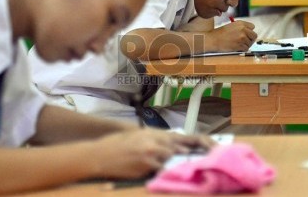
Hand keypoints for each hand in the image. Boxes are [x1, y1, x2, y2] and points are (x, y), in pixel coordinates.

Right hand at [87, 129, 214, 178]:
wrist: (99, 155)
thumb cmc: (116, 144)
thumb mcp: (136, 135)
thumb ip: (154, 139)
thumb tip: (169, 144)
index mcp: (152, 133)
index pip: (179, 137)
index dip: (195, 141)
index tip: (207, 146)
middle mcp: (154, 142)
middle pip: (179, 149)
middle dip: (189, 155)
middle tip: (203, 160)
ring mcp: (150, 155)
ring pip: (171, 160)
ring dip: (179, 164)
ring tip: (190, 169)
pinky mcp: (145, 167)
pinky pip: (160, 171)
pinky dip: (165, 173)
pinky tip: (169, 175)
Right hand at [208, 21, 256, 51]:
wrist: (213, 40)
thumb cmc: (220, 33)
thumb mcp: (231, 26)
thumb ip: (241, 27)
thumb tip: (249, 33)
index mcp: (241, 23)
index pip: (252, 27)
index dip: (249, 31)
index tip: (246, 34)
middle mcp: (243, 29)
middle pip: (254, 35)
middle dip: (250, 39)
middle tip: (244, 41)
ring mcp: (242, 37)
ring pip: (250, 43)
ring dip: (245, 45)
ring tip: (238, 44)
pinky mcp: (240, 45)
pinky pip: (246, 48)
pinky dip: (242, 49)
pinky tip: (237, 47)